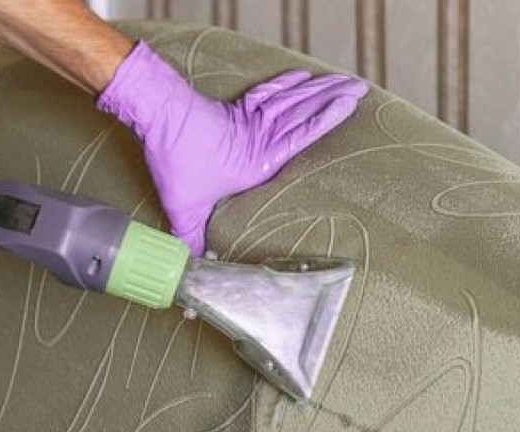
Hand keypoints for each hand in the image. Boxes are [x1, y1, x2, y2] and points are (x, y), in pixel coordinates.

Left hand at [97, 41, 367, 255]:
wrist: (158, 115)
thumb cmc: (176, 159)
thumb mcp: (184, 206)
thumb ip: (192, 237)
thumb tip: (193, 267)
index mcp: (259, 161)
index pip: (304, 135)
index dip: (329, 118)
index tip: (351, 104)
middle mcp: (261, 136)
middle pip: (305, 111)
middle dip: (334, 96)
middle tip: (361, 86)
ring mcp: (250, 118)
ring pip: (293, 99)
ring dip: (319, 88)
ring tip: (344, 80)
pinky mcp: (237, 107)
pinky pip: (269, 92)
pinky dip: (288, 83)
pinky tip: (304, 77)